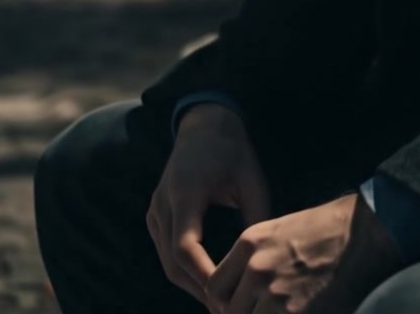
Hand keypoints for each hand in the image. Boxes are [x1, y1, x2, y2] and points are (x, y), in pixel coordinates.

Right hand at [147, 104, 271, 306]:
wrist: (204, 124)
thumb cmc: (232, 150)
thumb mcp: (251, 179)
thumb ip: (256, 217)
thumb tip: (263, 261)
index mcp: (186, 192)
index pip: (185, 247)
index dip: (204, 277)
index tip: (226, 297)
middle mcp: (163, 203)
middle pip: (172, 263)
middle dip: (199, 290)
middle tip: (226, 310)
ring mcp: (155, 209)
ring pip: (166, 262)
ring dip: (191, 285)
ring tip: (220, 303)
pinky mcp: (155, 214)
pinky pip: (164, 251)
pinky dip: (183, 271)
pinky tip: (207, 283)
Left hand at [204, 192, 401, 313]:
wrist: (364, 234)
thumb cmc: (326, 230)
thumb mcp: (279, 230)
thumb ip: (253, 259)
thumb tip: (242, 291)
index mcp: (250, 244)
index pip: (215, 288)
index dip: (223, 304)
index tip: (235, 308)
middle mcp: (257, 269)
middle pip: (229, 313)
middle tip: (261, 312)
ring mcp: (276, 295)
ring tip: (279, 311)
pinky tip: (298, 313)